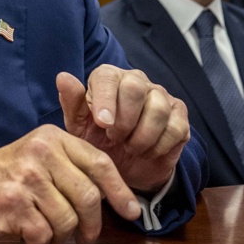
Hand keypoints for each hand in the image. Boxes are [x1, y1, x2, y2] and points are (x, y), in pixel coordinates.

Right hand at [0, 125, 141, 243]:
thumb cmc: (7, 175)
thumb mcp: (39, 154)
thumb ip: (74, 165)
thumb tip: (117, 195)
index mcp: (52, 138)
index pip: (99, 163)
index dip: (120, 190)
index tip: (131, 211)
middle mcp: (41, 154)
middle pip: (88, 197)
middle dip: (92, 225)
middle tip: (86, 237)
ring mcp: (26, 179)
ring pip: (68, 220)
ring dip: (61, 235)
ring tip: (46, 228)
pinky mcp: (14, 205)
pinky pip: (45, 235)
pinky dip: (40, 241)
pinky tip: (27, 231)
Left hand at [60, 67, 189, 194]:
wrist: (124, 167)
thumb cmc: (97, 140)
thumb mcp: (79, 126)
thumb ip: (72, 102)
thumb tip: (63, 77)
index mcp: (110, 77)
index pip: (108, 76)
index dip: (105, 100)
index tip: (102, 124)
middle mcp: (137, 81)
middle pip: (135, 88)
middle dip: (124, 120)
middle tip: (114, 139)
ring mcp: (162, 97)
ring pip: (158, 109)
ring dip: (141, 136)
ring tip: (129, 147)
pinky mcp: (179, 118)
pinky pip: (175, 128)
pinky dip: (158, 146)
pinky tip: (146, 152)